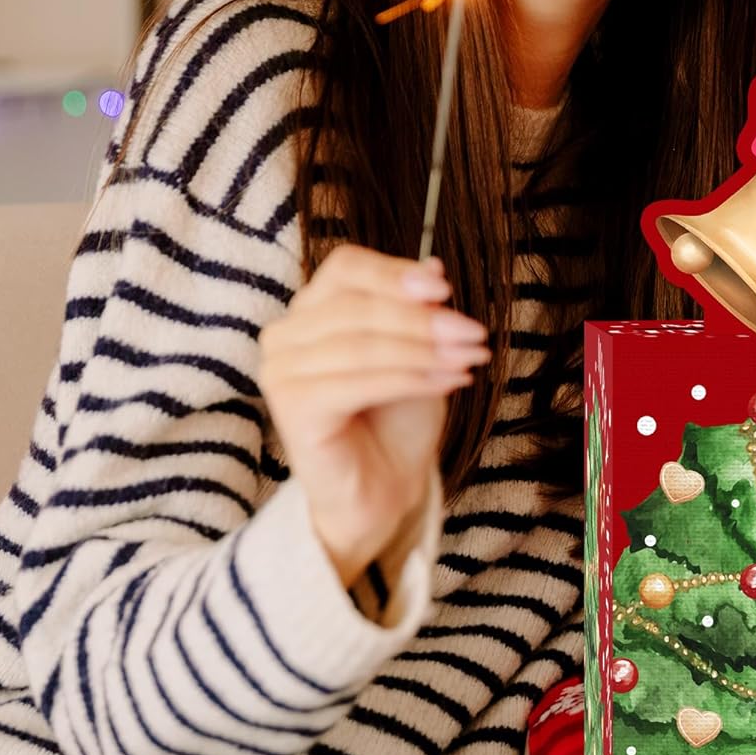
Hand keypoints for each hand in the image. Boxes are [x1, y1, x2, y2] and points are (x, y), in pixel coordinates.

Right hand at [258, 245, 488, 586]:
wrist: (385, 487)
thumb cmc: (397, 416)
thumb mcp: (418, 351)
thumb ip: (417, 309)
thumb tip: (433, 266)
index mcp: (312, 309)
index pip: (346, 267)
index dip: (395, 274)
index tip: (446, 289)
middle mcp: (286, 335)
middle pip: (356, 305)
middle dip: (423, 320)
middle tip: (473, 334)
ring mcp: (282, 371)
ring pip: (361, 344)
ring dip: (424, 350)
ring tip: (468, 359)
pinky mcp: (292, 408)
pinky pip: (357, 382)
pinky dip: (410, 378)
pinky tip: (449, 381)